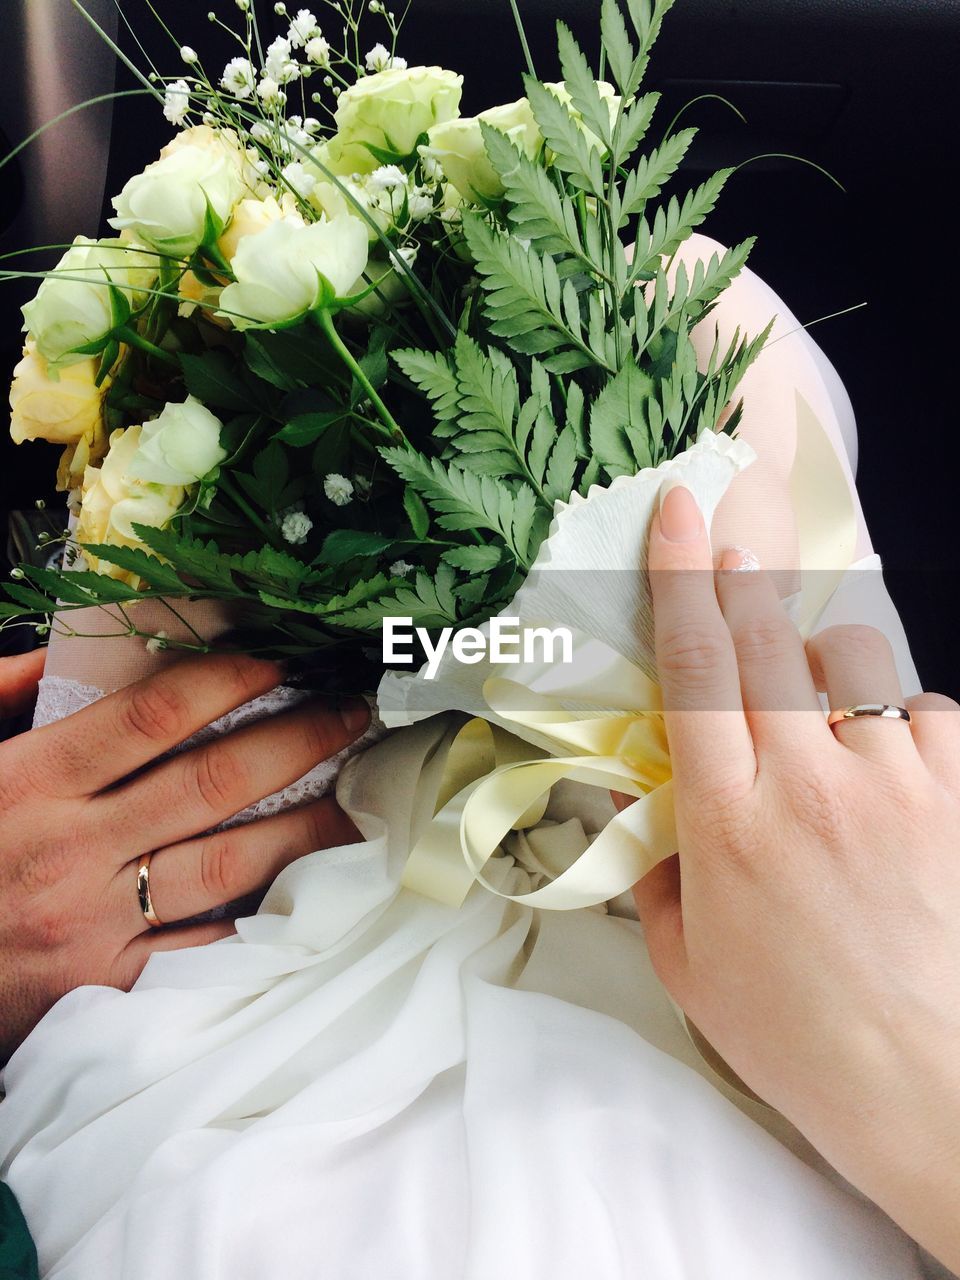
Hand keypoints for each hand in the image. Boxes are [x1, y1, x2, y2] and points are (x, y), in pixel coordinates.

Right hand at [0, 653, 367, 1059]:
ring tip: (363, 797)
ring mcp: (95, 924)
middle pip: (212, 784)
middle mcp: (73, 850)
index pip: (151, 716)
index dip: (228, 680)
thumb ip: (4, 696)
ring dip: (308, 827)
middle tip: (353, 712)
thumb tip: (70, 648)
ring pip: (229, 867)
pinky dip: (266, 918)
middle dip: (298, 740)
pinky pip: (206, 948)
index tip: (282, 660)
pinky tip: (317, 891)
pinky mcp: (107, 985)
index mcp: (29, 783)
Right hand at [631, 484, 959, 1269]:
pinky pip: (931, 712)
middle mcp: (807, 779)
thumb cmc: (802, 1037)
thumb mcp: (692, 968)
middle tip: (730, 554)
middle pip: (769, 639)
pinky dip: (906, 724)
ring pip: (857, 663)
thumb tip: (647, 817)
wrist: (935, 1092)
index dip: (678, 578)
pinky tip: (896, 769)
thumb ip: (658, 879)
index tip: (676, 513)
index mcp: (728, 817)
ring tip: (824, 706)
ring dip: (829, 664)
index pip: (695, 667)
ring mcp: (893, 781)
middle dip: (742, 581)